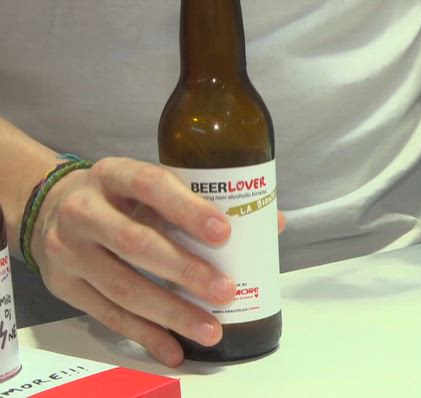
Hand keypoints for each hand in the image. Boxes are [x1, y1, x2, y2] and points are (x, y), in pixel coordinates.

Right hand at [29, 157, 282, 366]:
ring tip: (211, 328)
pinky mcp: (64, 286)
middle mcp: (84, 210)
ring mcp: (69, 251)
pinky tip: (175, 349)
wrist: (46, 207)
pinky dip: (145, 335)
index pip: (150, 185)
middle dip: (185, 271)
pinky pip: (108, 316)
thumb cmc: (118, 196)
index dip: (188, 209)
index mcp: (113, 174)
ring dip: (171, 313)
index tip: (224, 232)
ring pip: (123, 288)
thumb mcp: (148, 183)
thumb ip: (203, 198)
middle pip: (136, 244)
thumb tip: (272, 221)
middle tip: (226, 291)